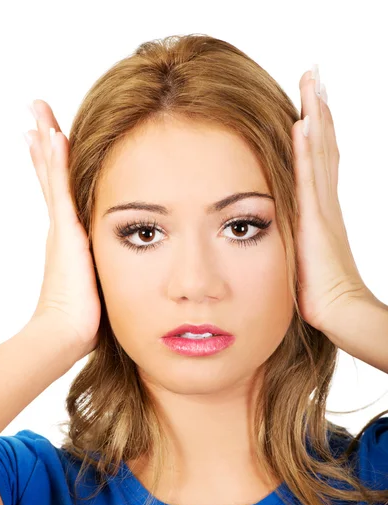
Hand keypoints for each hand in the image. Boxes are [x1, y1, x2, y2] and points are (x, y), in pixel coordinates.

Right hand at [25, 99, 100, 358]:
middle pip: (50, 175)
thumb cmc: (83, 317)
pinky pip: (60, 188)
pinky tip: (52, 135)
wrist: (66, 333)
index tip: (47, 140)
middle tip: (35, 114)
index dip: (51, 166)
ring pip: (52, 174)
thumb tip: (105, 271)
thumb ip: (99, 270)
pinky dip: (55, 162)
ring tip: (37, 110)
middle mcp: (60, 227)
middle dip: (44, 143)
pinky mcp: (65, 233)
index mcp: (68, 238)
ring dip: (46, 141)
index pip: (60, 193)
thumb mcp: (95, 284)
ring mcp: (60, 227)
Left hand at [291, 65, 371, 333]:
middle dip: (319, 110)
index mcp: (321, 209)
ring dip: (316, 116)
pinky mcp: (316, 220)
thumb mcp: (305, 254)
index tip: (312, 103)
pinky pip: (310, 178)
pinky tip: (304, 124)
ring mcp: (323, 208)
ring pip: (320, 152)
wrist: (338, 309)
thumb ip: (299, 236)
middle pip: (324, 145)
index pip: (321, 159)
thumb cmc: (320, 290)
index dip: (319, 130)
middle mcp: (325, 201)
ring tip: (313, 84)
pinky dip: (308, 150)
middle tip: (315, 76)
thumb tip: (285, 228)